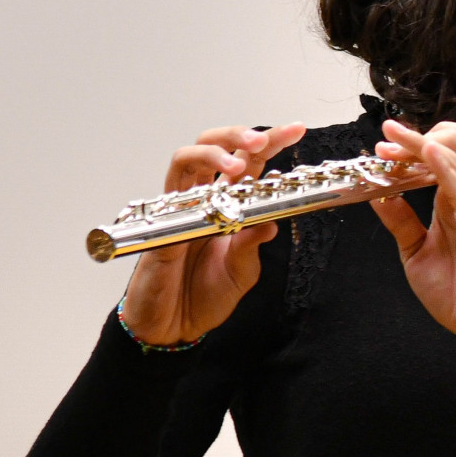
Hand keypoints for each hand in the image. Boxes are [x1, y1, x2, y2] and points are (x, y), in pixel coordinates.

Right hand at [116, 123, 305, 344]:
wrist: (173, 327)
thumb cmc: (203, 297)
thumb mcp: (242, 273)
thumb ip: (252, 246)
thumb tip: (271, 220)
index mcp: (227, 205)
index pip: (249, 163)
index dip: (270, 142)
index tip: (295, 129)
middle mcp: (202, 199)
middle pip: (214, 147)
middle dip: (237, 135)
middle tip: (260, 139)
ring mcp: (179, 209)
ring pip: (186, 159)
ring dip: (212, 153)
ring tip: (236, 163)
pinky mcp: (160, 228)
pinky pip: (170, 200)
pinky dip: (191, 195)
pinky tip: (211, 201)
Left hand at [369, 118, 455, 344]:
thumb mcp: (416, 252)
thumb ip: (401, 221)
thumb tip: (378, 195)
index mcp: (455, 202)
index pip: (440, 155)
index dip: (411, 144)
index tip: (382, 145)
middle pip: (454, 143)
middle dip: (418, 135)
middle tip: (388, 137)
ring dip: (425, 144)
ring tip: (397, 141)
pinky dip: (446, 168)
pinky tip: (429, 155)